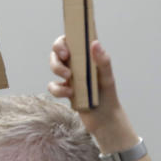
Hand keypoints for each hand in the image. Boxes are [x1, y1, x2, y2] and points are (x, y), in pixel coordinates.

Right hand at [48, 36, 133, 150]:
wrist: (104, 120)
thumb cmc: (108, 96)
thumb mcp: (107, 78)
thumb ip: (103, 61)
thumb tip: (95, 43)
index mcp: (87, 57)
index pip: (72, 40)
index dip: (64, 40)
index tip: (66, 49)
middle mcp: (77, 64)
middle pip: (58, 51)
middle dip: (57, 54)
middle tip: (64, 58)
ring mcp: (69, 77)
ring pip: (54, 66)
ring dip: (57, 69)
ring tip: (69, 78)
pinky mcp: (64, 90)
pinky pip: (53, 86)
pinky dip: (58, 89)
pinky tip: (70, 94)